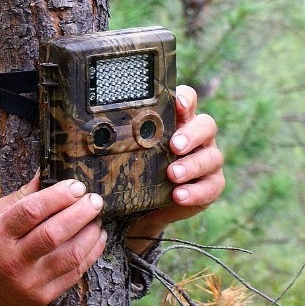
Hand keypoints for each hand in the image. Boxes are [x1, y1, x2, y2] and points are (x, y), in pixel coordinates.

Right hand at [0, 177, 106, 305]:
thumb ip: (19, 198)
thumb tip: (45, 174)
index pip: (31, 211)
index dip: (58, 196)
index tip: (76, 186)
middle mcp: (12, 260)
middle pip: (54, 234)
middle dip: (80, 213)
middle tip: (95, 199)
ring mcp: (29, 281)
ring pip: (70, 255)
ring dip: (90, 233)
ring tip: (97, 217)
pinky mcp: (43, 296)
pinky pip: (74, 273)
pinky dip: (90, 253)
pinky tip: (96, 238)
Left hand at [126, 84, 224, 254]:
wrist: (145, 206)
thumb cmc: (136, 170)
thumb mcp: (128, 152)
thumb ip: (122, 138)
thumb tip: (92, 130)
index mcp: (178, 122)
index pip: (187, 101)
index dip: (186, 99)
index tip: (177, 103)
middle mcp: (197, 138)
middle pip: (206, 125)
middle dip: (191, 134)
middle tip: (174, 145)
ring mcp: (207, 160)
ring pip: (211, 157)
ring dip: (192, 165)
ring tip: (172, 174)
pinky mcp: (211, 185)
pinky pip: (211, 186)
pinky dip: (195, 191)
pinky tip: (178, 195)